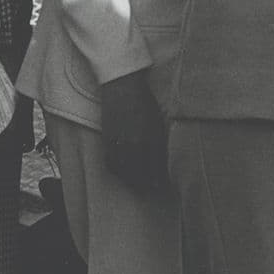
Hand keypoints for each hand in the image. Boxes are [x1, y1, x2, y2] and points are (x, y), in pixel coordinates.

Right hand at [99, 69, 169, 192]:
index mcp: (152, 140)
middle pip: (142, 176)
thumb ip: (161, 142)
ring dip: (133, 181)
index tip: (166, 183)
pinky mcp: (107, 141)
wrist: (122, 85)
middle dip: (149, 185)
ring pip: (125, 173)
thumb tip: (165, 160)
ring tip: (140, 183)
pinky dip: (118, 172)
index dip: (163, 180)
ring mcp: (119, 144)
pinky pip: (111, 164)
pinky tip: (123, 173)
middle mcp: (135, 145)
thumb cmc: (144, 100)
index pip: (158, 170)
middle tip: (154, 188)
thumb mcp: (159, 121)